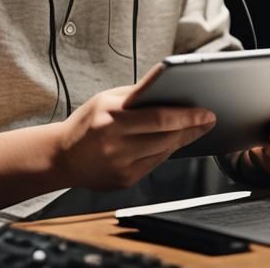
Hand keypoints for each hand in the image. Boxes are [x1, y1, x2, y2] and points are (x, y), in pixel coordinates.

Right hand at [55, 65, 215, 190]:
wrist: (60, 157)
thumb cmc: (86, 122)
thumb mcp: (106, 99)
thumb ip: (137, 94)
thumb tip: (169, 87)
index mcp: (111, 116)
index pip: (159, 117)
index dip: (186, 116)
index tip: (206, 112)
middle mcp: (115, 142)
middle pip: (165, 136)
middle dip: (192, 128)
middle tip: (209, 119)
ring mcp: (119, 164)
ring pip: (163, 151)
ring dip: (183, 139)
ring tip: (197, 128)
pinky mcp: (123, 180)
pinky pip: (154, 165)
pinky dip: (167, 152)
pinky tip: (175, 142)